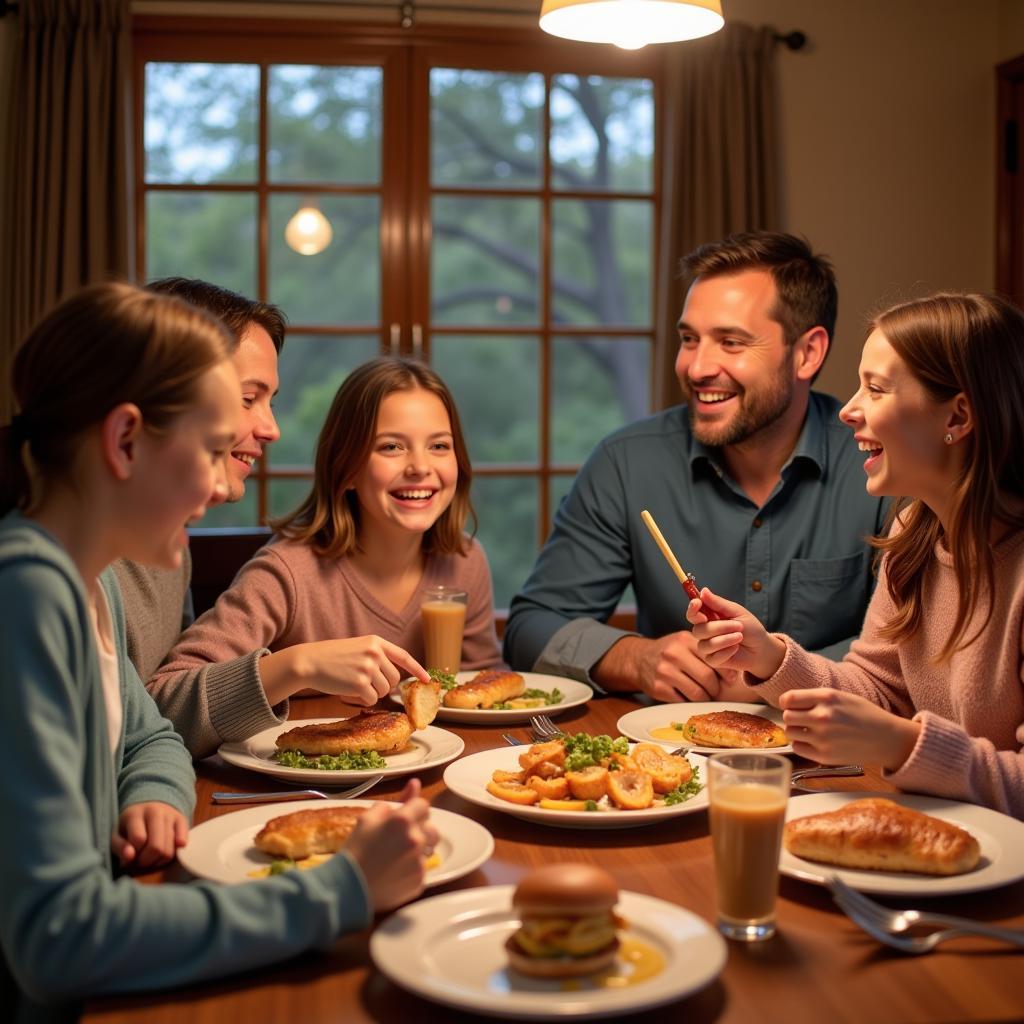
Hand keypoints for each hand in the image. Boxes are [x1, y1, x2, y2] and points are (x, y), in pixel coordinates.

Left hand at [112, 801, 188, 869]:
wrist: (150, 805)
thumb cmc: (130, 826)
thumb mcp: (117, 834)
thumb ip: (119, 847)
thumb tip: (130, 857)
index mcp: (136, 814)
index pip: (139, 839)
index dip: (134, 854)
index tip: (131, 857)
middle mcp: (156, 811)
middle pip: (156, 847)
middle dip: (147, 861)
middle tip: (142, 861)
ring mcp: (171, 815)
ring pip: (169, 849)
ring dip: (159, 861)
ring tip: (152, 858)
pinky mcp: (182, 819)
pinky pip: (182, 843)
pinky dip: (175, 853)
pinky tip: (166, 851)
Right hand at [261, 636, 428, 705]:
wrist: (309, 661)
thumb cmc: (331, 657)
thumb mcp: (357, 648)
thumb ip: (377, 657)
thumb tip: (395, 680)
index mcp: (376, 642)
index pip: (404, 656)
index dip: (417, 669)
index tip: (427, 679)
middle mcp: (375, 653)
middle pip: (394, 680)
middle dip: (383, 686)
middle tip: (365, 684)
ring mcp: (368, 668)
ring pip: (384, 691)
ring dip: (371, 693)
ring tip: (352, 684)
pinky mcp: (360, 683)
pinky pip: (371, 699)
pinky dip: (361, 700)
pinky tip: (347, 691)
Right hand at [343, 778, 439, 912]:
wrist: (348, 888)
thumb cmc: (355, 849)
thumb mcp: (368, 818)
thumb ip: (396, 800)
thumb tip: (415, 784)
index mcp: (403, 820)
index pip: (423, 805)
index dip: (413, 810)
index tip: (402, 818)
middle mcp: (416, 839)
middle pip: (431, 827)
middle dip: (419, 829)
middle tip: (400, 837)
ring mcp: (419, 862)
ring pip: (428, 848)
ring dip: (418, 848)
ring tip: (398, 855)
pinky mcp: (420, 881)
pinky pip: (422, 869)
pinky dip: (412, 868)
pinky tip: (395, 872)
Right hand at [636, 630, 728, 701]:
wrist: (638, 659)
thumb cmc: (670, 652)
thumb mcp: (685, 643)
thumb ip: (706, 654)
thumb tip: (733, 675)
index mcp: (685, 640)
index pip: (713, 659)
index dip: (725, 673)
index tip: (730, 680)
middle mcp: (674, 654)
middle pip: (707, 678)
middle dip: (716, 689)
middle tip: (716, 691)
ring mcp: (664, 672)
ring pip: (697, 693)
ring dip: (705, 698)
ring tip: (705, 696)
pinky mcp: (658, 688)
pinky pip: (683, 701)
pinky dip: (690, 702)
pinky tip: (689, 698)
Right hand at [685, 588, 785, 680]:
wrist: (762, 648)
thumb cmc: (750, 628)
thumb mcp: (737, 612)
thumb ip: (719, 603)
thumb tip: (703, 591)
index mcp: (709, 617)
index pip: (693, 613)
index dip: (692, 609)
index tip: (698, 603)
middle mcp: (705, 631)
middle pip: (698, 629)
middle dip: (719, 627)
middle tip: (738, 626)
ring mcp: (708, 646)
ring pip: (705, 644)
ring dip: (725, 640)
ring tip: (740, 637)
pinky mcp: (713, 660)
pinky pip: (712, 657)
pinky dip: (726, 651)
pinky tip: (735, 648)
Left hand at [779, 689, 920, 769]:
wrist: (888, 739)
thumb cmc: (865, 715)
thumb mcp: (841, 696)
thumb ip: (816, 698)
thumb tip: (790, 702)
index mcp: (827, 697)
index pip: (789, 698)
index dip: (786, 702)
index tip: (790, 705)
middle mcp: (822, 716)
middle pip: (786, 716)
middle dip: (792, 717)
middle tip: (801, 719)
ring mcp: (823, 737)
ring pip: (790, 732)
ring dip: (796, 731)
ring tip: (808, 731)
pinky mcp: (824, 756)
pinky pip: (797, 748)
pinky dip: (801, 745)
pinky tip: (813, 742)